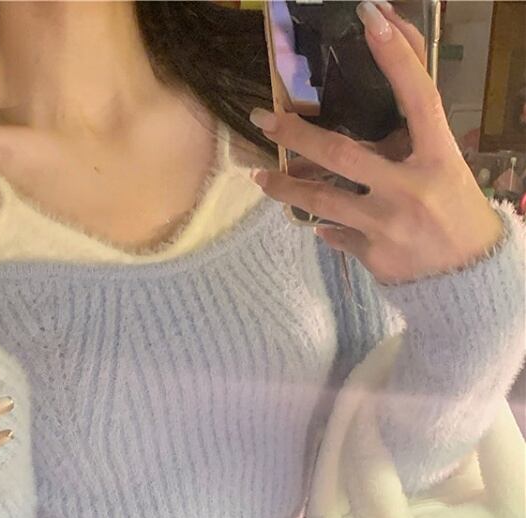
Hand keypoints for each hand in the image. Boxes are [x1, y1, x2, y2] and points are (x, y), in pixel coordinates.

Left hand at [250, 1, 502, 283]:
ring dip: (287, 187)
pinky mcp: (374, 256)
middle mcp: (412, 189)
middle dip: (297, 135)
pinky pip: (335, 234)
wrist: (466, 281)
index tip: (371, 18)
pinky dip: (325, 225)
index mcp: (440, 158)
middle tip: (263, 119)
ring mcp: (389, 226)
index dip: (396, 58)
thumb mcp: (445, 166)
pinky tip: (315, 220)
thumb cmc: (455, 211)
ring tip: (261, 175)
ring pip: (323, 200)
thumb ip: (412, 135)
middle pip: (343, 154)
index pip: (419, 98)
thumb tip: (384, 89)